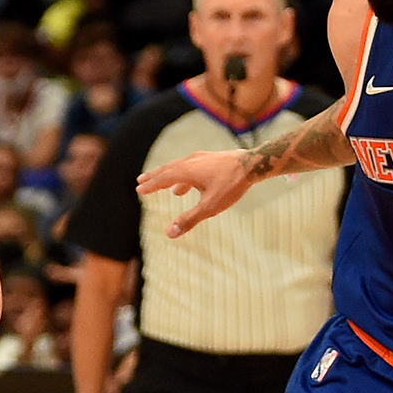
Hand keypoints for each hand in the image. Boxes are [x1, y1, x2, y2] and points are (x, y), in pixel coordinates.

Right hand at [136, 149, 255, 238]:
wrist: (254, 164)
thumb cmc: (232, 185)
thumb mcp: (210, 207)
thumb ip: (189, 219)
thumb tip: (169, 234)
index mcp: (186, 171)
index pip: (163, 179)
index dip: (151, 186)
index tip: (139, 189)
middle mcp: (191, 162)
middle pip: (168, 170)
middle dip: (155, 177)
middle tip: (141, 181)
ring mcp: (202, 158)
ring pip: (180, 167)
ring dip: (169, 176)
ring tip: (165, 187)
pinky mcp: (212, 158)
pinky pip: (192, 167)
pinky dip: (184, 176)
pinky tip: (188, 186)